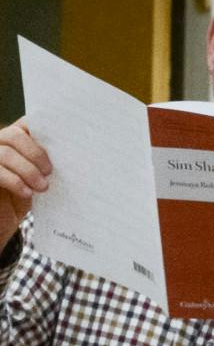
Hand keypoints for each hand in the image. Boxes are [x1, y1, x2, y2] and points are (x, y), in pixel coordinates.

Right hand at [0, 120, 51, 247]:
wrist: (4, 221)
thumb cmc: (26, 197)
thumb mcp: (40, 177)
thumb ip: (48, 163)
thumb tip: (76, 154)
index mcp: (14, 139)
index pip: (27, 124)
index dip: (43, 130)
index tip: (62, 145)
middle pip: (15, 135)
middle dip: (36, 153)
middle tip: (50, 172)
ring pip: (5, 153)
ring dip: (28, 170)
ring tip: (42, 187)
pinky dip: (15, 181)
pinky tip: (27, 192)